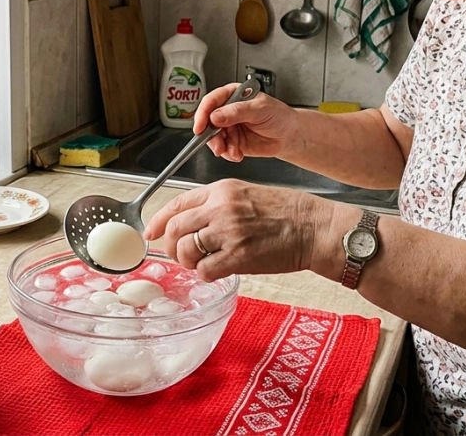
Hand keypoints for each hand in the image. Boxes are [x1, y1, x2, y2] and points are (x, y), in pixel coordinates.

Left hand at [143, 179, 323, 280]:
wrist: (315, 227)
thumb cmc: (287, 212)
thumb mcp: (246, 194)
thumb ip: (217, 204)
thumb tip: (190, 224)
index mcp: (221, 190)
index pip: (176, 203)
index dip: (158, 221)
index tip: (150, 232)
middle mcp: (220, 208)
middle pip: (175, 229)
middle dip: (171, 246)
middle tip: (180, 255)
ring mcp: (228, 232)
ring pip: (185, 251)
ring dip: (189, 262)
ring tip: (202, 263)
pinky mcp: (238, 256)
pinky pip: (205, 270)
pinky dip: (206, 274)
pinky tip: (218, 271)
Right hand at [194, 83, 296, 160]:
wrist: (289, 135)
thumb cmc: (279, 116)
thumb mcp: (259, 109)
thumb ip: (237, 112)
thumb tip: (216, 116)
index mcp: (232, 95)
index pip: (211, 101)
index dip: (203, 113)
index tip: (200, 126)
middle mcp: (228, 111)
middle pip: (208, 122)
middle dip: (211, 136)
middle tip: (218, 145)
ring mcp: (229, 127)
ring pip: (214, 138)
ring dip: (221, 147)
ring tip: (233, 151)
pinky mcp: (232, 141)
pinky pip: (223, 149)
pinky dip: (228, 153)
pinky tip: (237, 154)